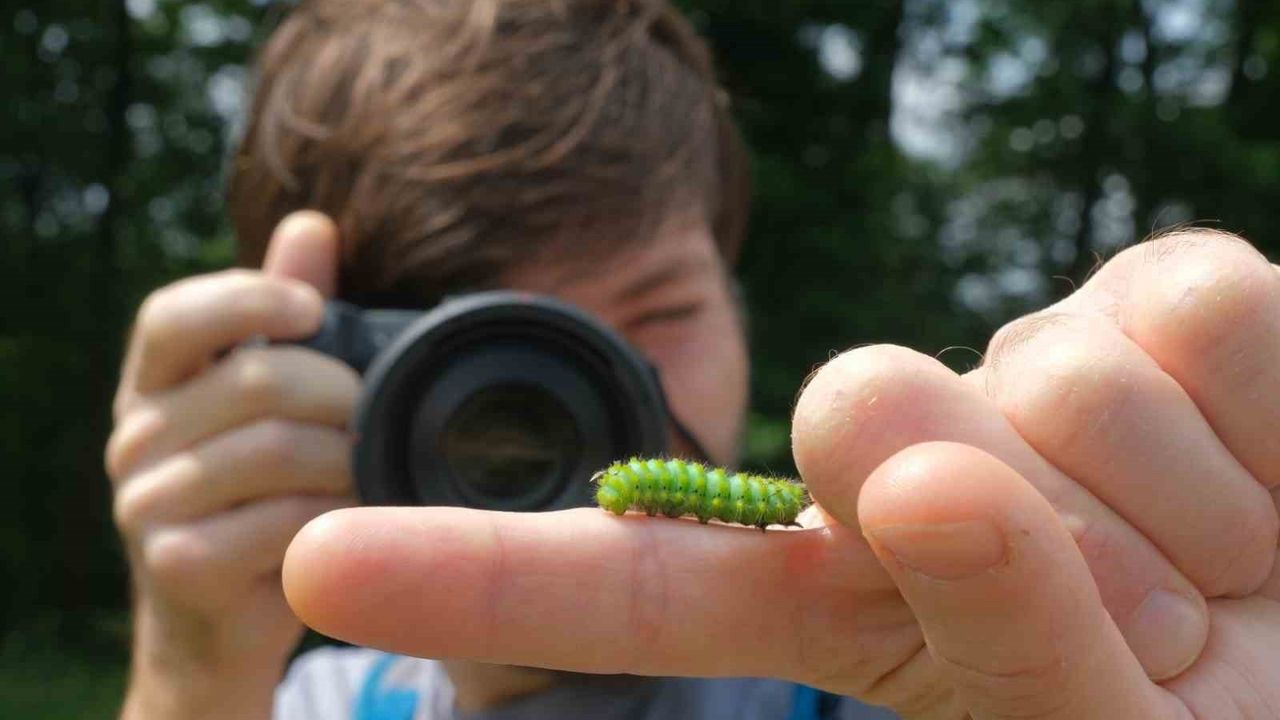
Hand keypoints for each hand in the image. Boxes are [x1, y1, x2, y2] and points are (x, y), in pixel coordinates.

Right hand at [106, 212, 358, 718]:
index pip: (172, 316)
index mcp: (154, 385)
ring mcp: (146, 505)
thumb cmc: (258, 494)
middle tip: (375, 417)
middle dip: (339, 393)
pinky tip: (352, 520)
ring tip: (369, 469)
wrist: (223, 619)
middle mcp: (134, 438)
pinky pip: (284, 520)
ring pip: (274, 449)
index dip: (245, 297)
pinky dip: (337, 516)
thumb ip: (282, 316)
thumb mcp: (268, 403)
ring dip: (346, 457)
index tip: (313, 307)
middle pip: (253, 380)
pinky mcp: (178, 565)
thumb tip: (312, 225)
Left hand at [280, 229, 1278, 717]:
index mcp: (857, 604)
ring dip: (1171, 506)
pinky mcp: (1162, 298)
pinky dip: (1265, 426)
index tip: (326, 562)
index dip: (482, 572)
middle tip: (1153, 617)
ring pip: (1035, 370)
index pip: (641, 584)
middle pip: (854, 412)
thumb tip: (902, 468)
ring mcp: (1028, 369)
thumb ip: (994, 648)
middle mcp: (913, 469)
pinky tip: (1273, 473)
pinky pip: (1187, 316)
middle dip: (1015, 530)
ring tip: (1235, 566)